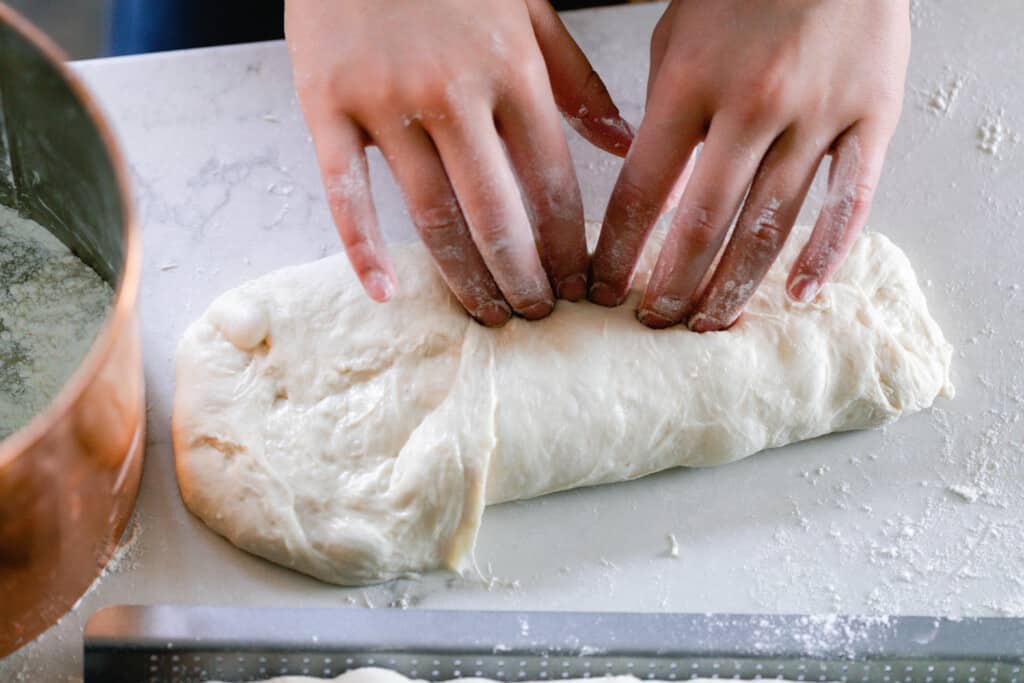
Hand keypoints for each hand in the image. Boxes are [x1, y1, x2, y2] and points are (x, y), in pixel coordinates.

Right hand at [286, 0, 633, 325]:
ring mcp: (386, 101)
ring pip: (430, 211)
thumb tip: (622, 144)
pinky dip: (360, 245)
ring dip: (462, 274)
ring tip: (486, 314)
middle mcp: (454, 93)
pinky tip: (382, 291)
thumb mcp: (530, 8)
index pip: (551, 181)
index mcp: (512, 71)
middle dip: (523, 274)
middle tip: (536, 315)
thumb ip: (576, 80)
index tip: (579, 286)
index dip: (568, 243)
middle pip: (496, 211)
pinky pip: (343, 188)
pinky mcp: (327, 103)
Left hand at [589, 0, 909, 329]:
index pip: (644, 191)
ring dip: (734, 284)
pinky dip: (825, 254)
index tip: (604, 291)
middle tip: (654, 321)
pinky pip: (850, 201)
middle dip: (672, 281)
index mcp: (690, 85)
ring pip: (772, 223)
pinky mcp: (874, 118)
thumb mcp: (675, 43)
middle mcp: (752, 106)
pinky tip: (798, 294)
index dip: (620, 251)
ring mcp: (818, 115)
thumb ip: (660, 118)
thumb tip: (651, 194)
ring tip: (709, 324)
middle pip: (704, 221)